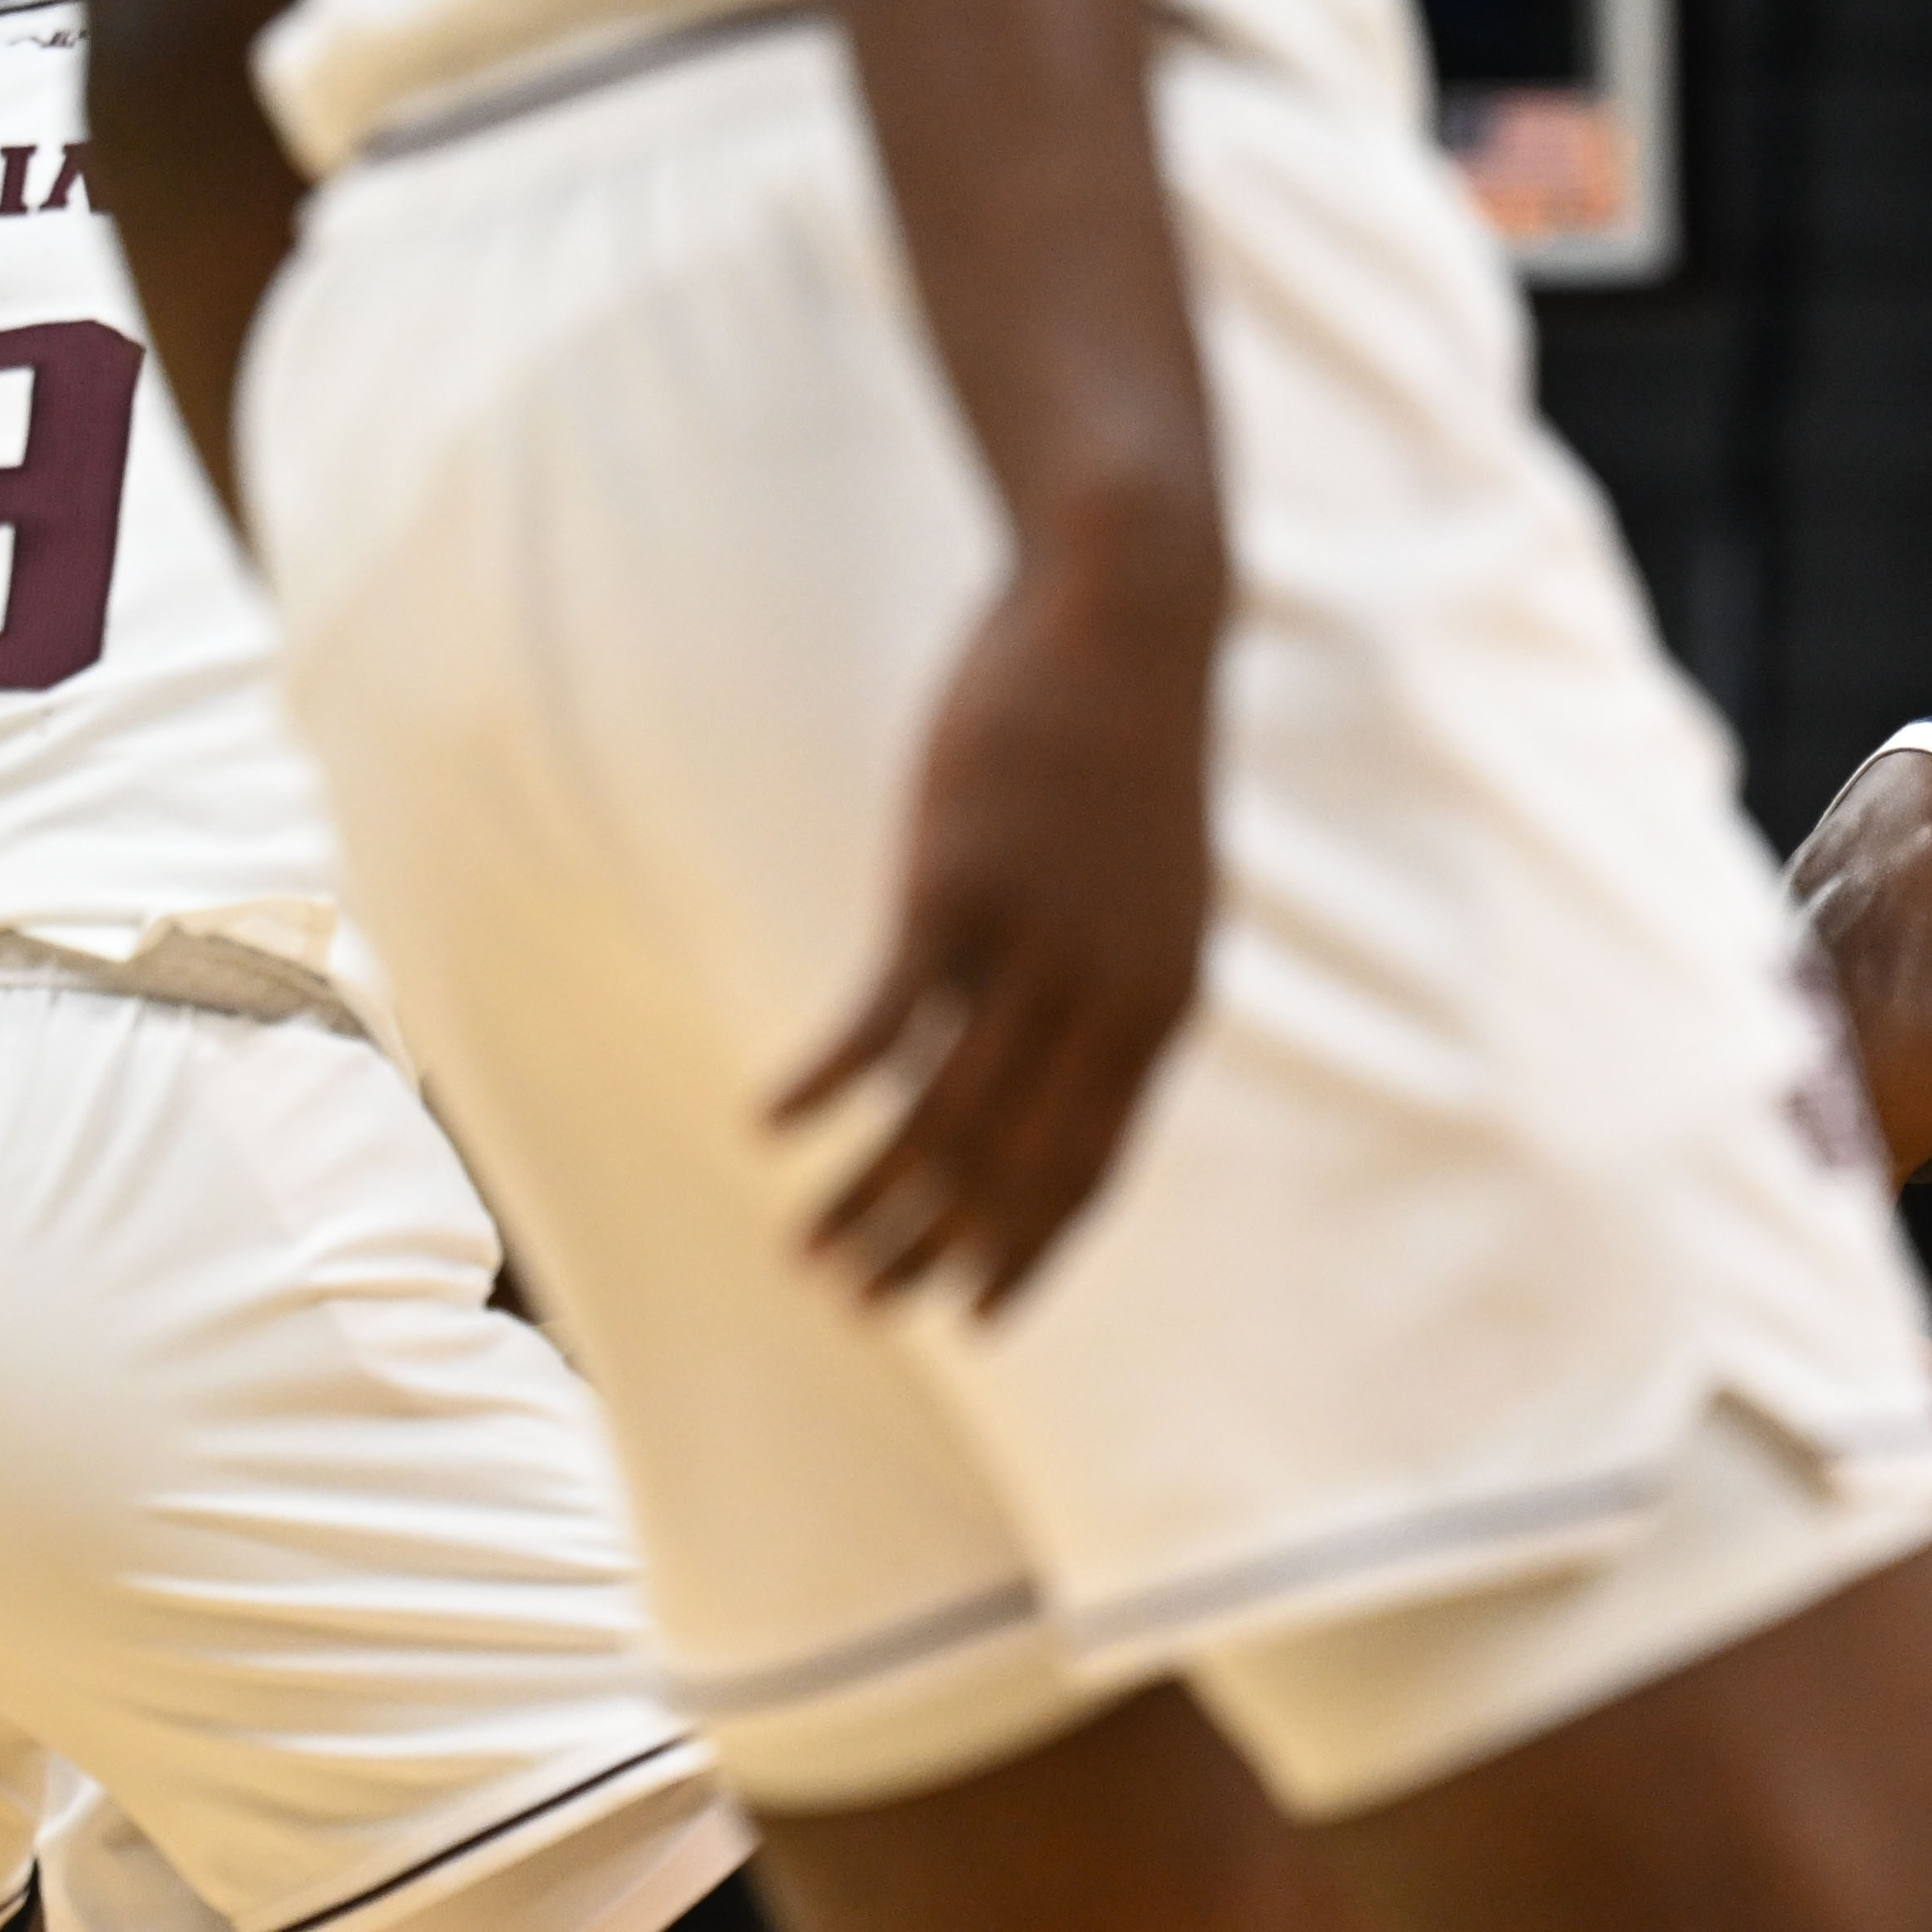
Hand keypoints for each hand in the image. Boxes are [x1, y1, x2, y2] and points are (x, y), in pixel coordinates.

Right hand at [775, 519, 1223, 1309]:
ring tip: (809, 1258)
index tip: (980, 1316)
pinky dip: (828, 1087)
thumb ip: (1118, 977)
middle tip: (869, 1315)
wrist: (1127, 615)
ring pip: (943, 1116)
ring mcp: (1033, 948)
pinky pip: (884, 1023)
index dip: (1032, 1249)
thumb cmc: (1126, 747)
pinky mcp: (957, 890)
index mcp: (1159, 1006)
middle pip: (1012, 1166)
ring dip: (870, 1198)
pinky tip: (772, 1130)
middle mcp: (1106, 997)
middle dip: (938, 1252)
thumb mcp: (1150, 885)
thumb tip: (1073, 1048)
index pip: (1093, 1167)